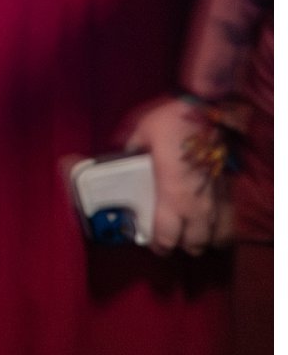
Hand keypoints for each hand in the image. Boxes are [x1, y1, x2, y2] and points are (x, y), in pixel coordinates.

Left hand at [123, 96, 231, 255]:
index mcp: (173, 195)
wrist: (211, 108)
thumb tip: (122, 155)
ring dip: (205, 240)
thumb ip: (132, 150)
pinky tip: (213, 222)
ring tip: (192, 233)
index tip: (153, 243)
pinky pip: (232, 222)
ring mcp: (219, 199)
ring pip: (217, 238)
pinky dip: (223, 229)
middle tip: (171, 238)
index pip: (168, 236)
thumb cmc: (175, 121)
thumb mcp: (142, 134)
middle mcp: (199, 204)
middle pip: (195, 244)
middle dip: (182, 246)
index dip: (159, 245)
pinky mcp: (232, 191)